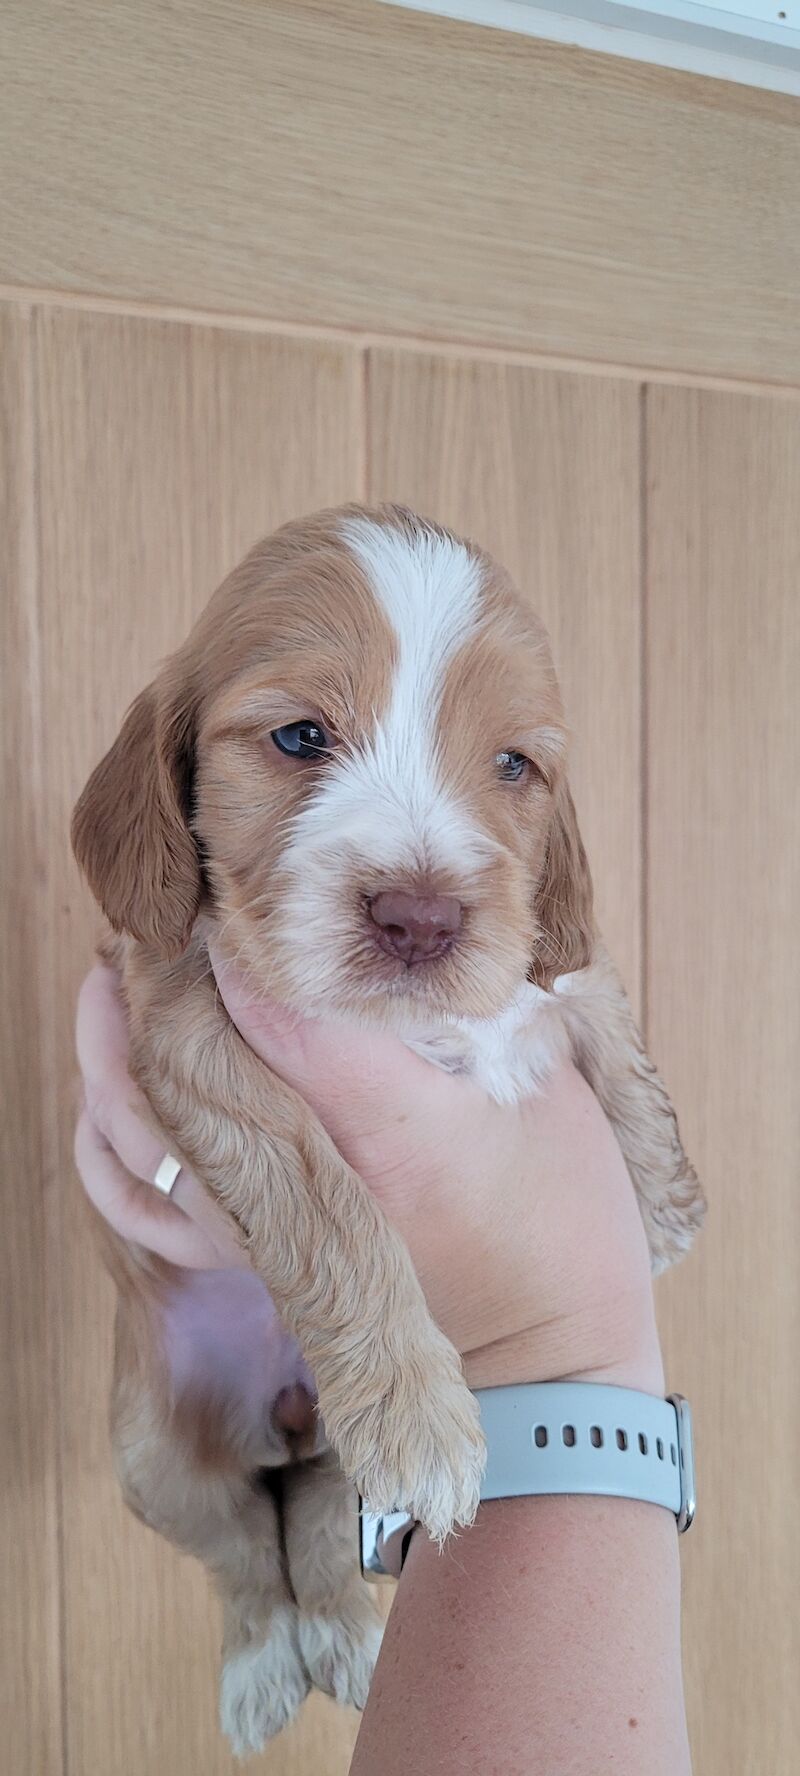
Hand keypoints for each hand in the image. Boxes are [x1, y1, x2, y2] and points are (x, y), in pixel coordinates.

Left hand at [75, 959, 663, 1393]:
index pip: (280, 1012)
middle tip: (166, 912)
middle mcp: (308, 1176)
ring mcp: (269, 1226)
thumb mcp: (550, 1093)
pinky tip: (102, 1096)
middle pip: (191, 1061)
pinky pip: (146, 1210)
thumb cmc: (566, 1227)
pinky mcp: (257, 1257)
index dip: (247, 942)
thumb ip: (481, 1009)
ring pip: (145, 1130)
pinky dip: (109, 1151)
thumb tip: (421, 936)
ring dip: (113, 1049)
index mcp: (387, 1126)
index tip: (239, 888)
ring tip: (110, 977)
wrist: (550, 1366)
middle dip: (164, 979)